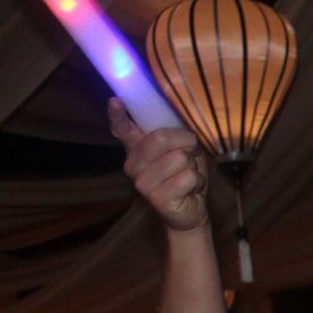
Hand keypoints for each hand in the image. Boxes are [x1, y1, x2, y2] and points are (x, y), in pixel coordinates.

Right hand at [109, 98, 208, 233]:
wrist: (190, 211)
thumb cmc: (185, 176)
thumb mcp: (181, 150)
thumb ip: (173, 135)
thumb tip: (173, 120)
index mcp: (137, 148)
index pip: (122, 130)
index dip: (118, 115)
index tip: (115, 101)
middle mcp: (133, 164)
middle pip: (161, 137)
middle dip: (187, 142)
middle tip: (190, 156)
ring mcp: (142, 182)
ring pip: (180, 157)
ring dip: (193, 166)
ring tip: (187, 176)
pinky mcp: (157, 198)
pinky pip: (188, 177)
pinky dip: (197, 181)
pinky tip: (190, 190)